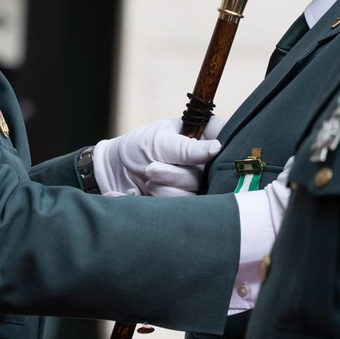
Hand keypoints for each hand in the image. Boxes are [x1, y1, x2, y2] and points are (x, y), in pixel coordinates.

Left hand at [91, 117, 222, 195]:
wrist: (113, 174)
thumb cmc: (137, 149)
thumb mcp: (160, 142)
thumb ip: (188, 148)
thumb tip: (217, 148)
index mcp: (201, 135)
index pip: (226, 135)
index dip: (225, 144)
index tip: (213, 150)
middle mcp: (204, 159)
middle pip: (211, 169)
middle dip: (177, 172)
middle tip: (152, 167)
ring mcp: (196, 181)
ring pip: (196, 188)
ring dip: (167, 183)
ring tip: (147, 174)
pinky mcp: (187, 200)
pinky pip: (185, 203)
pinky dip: (163, 196)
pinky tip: (148, 189)